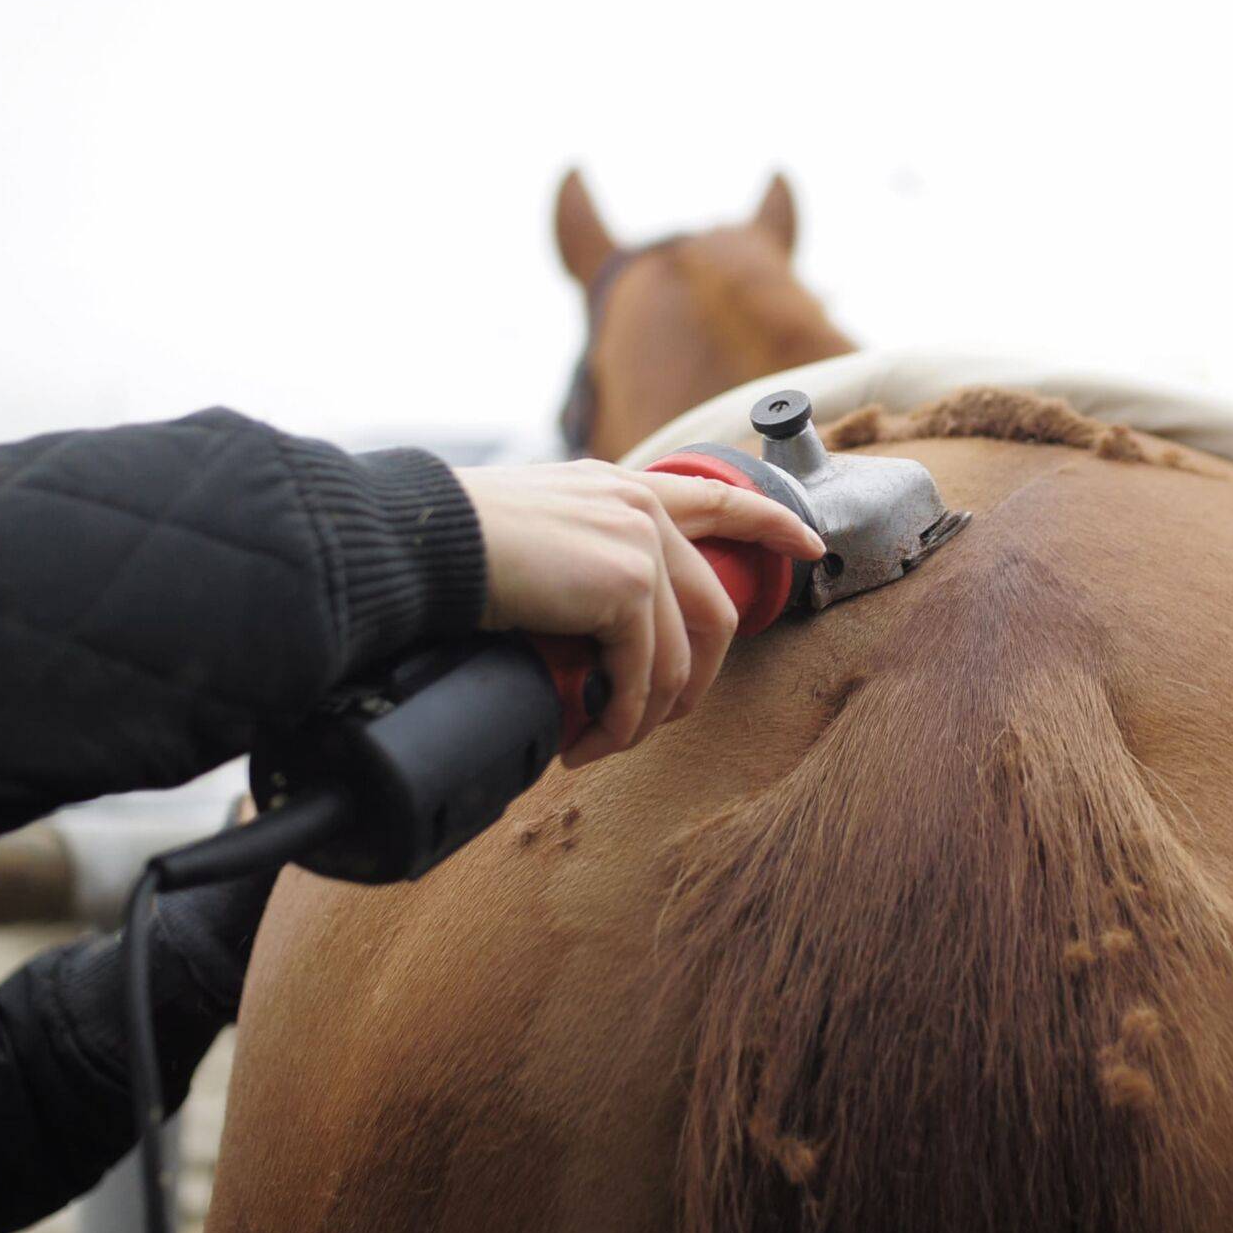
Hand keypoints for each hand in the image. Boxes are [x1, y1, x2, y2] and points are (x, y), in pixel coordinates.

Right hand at [455, 461, 824, 765]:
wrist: (420, 542)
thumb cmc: (456, 546)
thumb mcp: (540, 533)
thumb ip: (585, 556)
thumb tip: (599, 631)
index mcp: (627, 487)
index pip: (724, 498)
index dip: (775, 525)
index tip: (812, 546)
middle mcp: (644, 507)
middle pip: (714, 613)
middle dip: (693, 683)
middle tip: (652, 724)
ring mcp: (640, 544)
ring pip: (676, 659)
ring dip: (643, 717)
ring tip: (601, 745)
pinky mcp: (626, 586)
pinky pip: (643, 676)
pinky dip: (621, 719)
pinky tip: (589, 739)